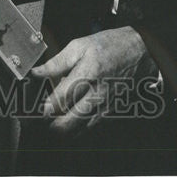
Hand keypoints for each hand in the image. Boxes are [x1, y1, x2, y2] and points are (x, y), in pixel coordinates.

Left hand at [31, 26, 157, 134]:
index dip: (46, 107)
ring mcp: (104, 106)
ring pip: (80, 129)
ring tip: (52, 124)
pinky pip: (91, 126)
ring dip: (64, 130)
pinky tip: (69, 123)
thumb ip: (56, 62)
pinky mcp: (110, 111)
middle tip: (41, 121)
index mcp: (86, 74)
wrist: (139, 52)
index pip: (62, 99)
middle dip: (52, 125)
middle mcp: (96, 94)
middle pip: (70, 121)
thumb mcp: (79, 46)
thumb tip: (37, 72)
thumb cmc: (109, 46)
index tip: (38, 109)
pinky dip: (78, 128)